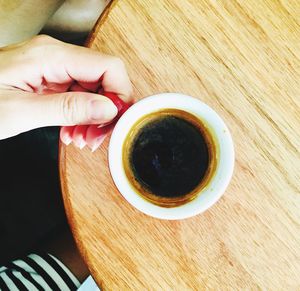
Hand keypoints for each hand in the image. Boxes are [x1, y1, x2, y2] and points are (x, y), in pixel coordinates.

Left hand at [0, 35, 132, 149]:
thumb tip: (109, 108)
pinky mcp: (51, 79)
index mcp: (51, 57)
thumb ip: (67, 109)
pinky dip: (82, 117)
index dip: (121, 95)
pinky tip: (73, 131)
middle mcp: (56, 57)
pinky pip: (79, 96)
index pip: (109, 67)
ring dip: (95, 118)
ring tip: (82, 139)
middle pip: (105, 80)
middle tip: (97, 137)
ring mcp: (54, 68)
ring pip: (95, 91)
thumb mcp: (20, 112)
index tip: (117, 121)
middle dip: (108, 112)